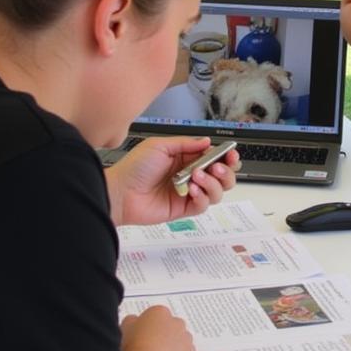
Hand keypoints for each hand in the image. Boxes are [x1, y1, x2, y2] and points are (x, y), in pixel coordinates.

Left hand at [105, 136, 239, 224]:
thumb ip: (186, 144)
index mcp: (185, 158)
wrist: (120, 192)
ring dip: (213, 183)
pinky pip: (203, 205)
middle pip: (222, 176)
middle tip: (218, 167)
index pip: (214, 157)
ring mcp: (188, 193)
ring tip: (197, 177)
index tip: (230, 154)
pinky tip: (191, 189)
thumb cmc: (134, 168)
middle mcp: (190, 175)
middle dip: (226, 171)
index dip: (225, 156)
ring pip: (217, 192)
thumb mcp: (160, 146)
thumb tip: (207, 142)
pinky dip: (202, 197)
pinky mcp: (184, 208)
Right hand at [121, 305, 197, 350]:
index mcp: (160, 313)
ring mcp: (188, 341)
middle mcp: (178, 324)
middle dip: (165, 337)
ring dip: (174, 350)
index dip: (149, 329)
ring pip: (182, 343)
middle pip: (173, 328)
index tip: (143, 339)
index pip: (157, 317)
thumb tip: (135, 322)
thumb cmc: (134, 348)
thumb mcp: (124, 329)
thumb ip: (132, 321)